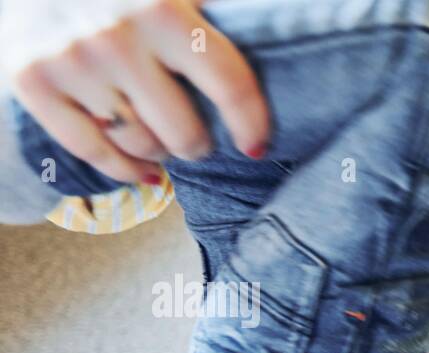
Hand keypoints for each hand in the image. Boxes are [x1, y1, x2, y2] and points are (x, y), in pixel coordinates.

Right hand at [2, 0, 269, 184]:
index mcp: (163, 7)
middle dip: (197, 143)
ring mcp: (71, 60)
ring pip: (141, 145)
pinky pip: (93, 153)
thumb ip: (220, 9)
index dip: (250, 124)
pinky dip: (123, 170)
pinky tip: (143, 172)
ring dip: (158, 151)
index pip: (230, 85)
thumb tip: (306, 17)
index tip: (255, 146)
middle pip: (184, 133)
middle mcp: (115, 36)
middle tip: (197, 137)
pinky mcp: (32, 80)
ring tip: (161, 137)